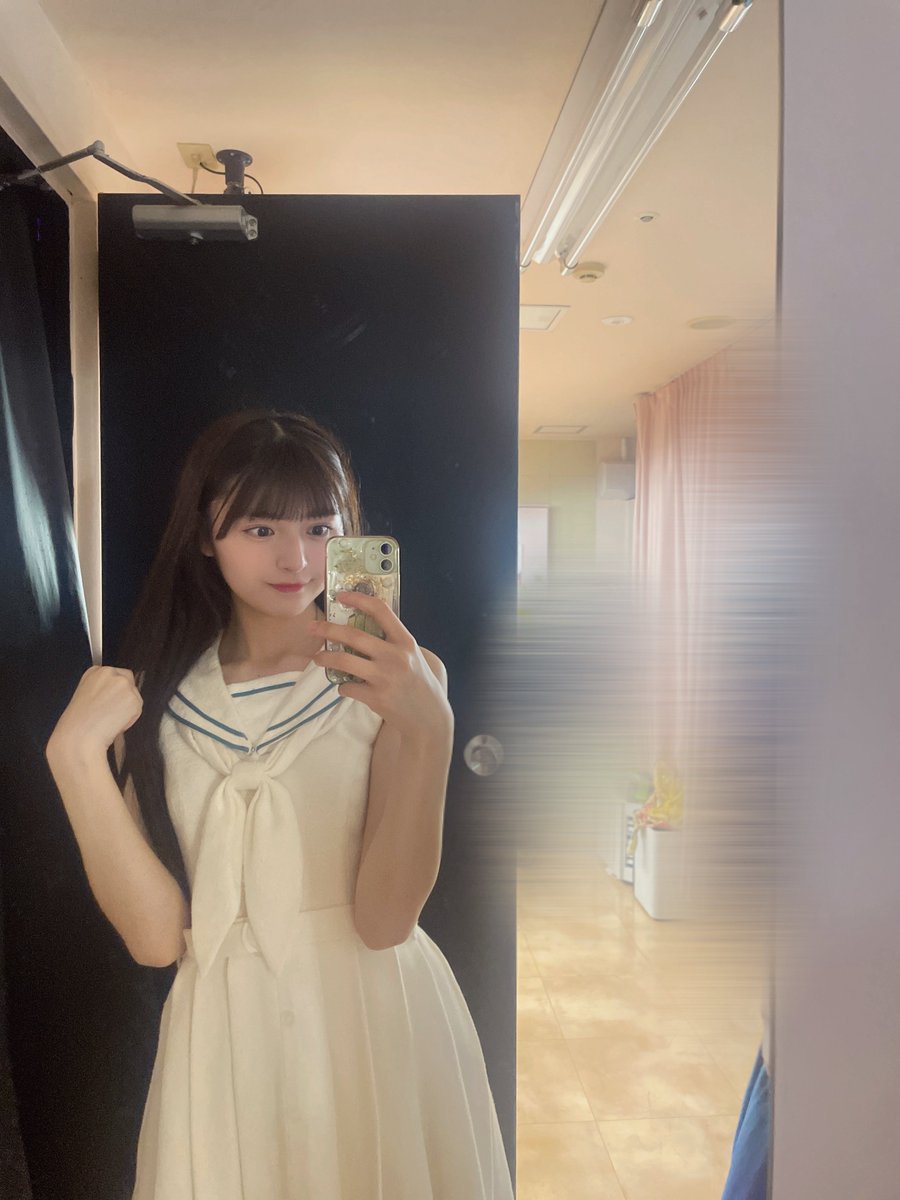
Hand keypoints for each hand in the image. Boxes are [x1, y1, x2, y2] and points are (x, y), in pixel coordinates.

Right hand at [47, 666, 142, 761]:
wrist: (79, 737)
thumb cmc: (77, 723)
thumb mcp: (85, 696)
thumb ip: (101, 689)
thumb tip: (113, 693)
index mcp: (95, 672)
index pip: (115, 674)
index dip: (113, 691)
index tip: (109, 701)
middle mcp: (110, 673)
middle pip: (128, 681)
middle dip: (124, 696)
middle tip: (112, 712)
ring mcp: (123, 685)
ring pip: (134, 696)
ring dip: (127, 708)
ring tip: (109, 720)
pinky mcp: (134, 699)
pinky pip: (137, 710)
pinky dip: (130, 719)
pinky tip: (115, 723)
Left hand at [311, 592, 452, 742]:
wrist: (428, 717)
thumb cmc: (416, 682)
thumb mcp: (412, 656)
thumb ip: (391, 642)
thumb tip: (358, 627)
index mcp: (405, 641)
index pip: (381, 611)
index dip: (359, 599)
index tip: (341, 595)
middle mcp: (396, 656)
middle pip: (354, 636)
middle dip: (328, 629)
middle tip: (313, 628)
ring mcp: (385, 678)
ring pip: (344, 661)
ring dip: (325, 658)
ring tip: (318, 658)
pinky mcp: (377, 698)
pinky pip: (347, 687)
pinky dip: (342, 687)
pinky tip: (347, 687)